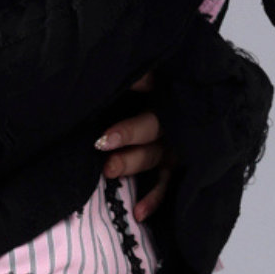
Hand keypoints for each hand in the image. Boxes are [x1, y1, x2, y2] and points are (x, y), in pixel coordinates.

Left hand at [95, 72, 172, 221]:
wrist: (163, 115)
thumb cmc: (132, 95)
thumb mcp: (132, 81)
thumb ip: (130, 75)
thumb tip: (103, 60)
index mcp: (163, 90)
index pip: (153, 83)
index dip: (139, 84)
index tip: (123, 83)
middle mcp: (170, 119)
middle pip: (153, 125)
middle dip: (128, 134)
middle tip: (102, 142)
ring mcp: (172, 145)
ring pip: (153, 155)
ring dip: (131, 163)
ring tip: (109, 170)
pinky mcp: (170, 166)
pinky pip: (163, 184)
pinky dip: (152, 199)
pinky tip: (138, 213)